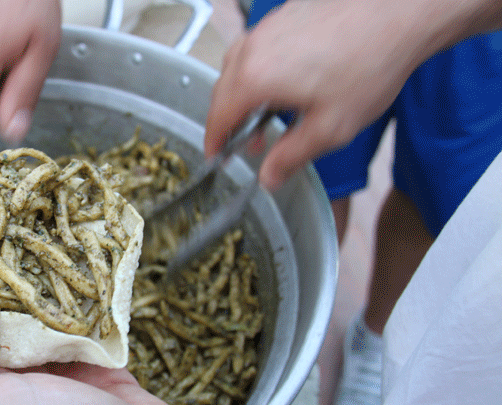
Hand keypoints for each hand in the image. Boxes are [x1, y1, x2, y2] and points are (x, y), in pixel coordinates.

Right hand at [205, 0, 417, 189]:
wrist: (401, 13)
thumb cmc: (369, 65)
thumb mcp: (330, 128)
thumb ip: (291, 156)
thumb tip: (268, 177)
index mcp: (254, 78)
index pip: (218, 117)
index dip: (214, 142)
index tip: (216, 156)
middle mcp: (252, 48)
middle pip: (223, 90)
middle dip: (229, 120)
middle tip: (247, 143)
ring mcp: (268, 27)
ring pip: (237, 66)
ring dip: (243, 94)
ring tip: (268, 114)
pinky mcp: (285, 15)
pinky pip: (257, 48)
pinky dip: (258, 70)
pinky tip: (285, 83)